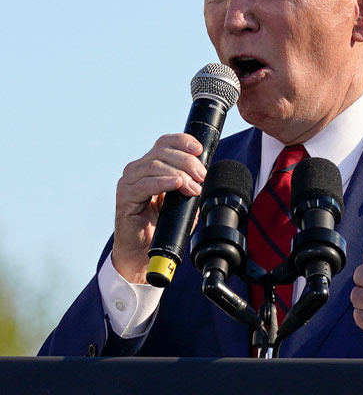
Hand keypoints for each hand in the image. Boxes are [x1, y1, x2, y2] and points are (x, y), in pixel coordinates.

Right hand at [111, 133, 205, 285]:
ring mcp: (128, 183)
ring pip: (154, 165)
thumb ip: (190, 187)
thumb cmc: (160, 227)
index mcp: (149, 167)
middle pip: (161, 152)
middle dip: (186, 161)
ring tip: (193, 187)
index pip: (164, 143)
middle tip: (201, 175)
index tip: (199, 149)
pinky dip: (163, 181)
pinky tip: (176, 184)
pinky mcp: (125, 197)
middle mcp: (136, 170)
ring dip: (179, 173)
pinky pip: (144, 184)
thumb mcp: (180, 202)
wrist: (141, 253)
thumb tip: (204, 176)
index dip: (182, 141)